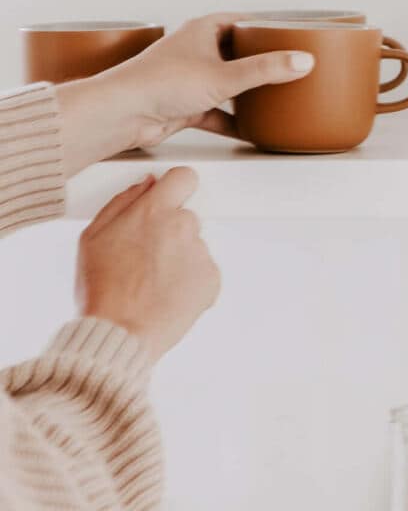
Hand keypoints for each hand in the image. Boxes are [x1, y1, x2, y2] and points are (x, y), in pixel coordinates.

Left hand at [56, 14, 314, 175]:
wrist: (123, 114)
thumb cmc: (158, 83)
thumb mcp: (224, 75)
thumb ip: (266, 69)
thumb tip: (302, 60)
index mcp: (203, 30)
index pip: (241, 20)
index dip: (264, 25)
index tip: (289, 32)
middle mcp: (196, 51)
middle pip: (238, 51)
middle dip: (261, 60)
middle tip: (289, 65)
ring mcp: (191, 79)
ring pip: (228, 82)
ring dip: (248, 91)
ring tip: (276, 95)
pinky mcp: (186, 105)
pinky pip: (218, 112)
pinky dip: (234, 121)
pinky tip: (252, 129)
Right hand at [75, 169, 219, 361]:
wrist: (120, 333)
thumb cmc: (102, 289)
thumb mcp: (93, 237)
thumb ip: (122, 202)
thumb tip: (146, 184)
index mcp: (154, 211)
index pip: (184, 177)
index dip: (176, 187)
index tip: (170, 198)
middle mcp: (183, 226)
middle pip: (185, 217)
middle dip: (169, 231)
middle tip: (145, 258)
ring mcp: (201, 252)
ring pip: (192, 247)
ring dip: (178, 259)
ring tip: (151, 283)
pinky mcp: (213, 278)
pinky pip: (202, 272)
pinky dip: (189, 281)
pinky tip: (166, 295)